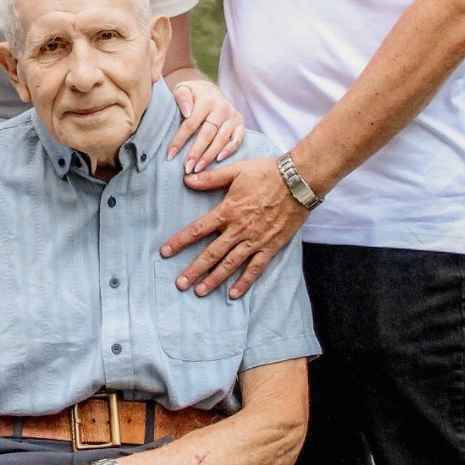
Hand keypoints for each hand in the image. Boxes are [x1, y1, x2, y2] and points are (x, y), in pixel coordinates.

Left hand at [159, 155, 306, 298]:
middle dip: (194, 270)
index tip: (165, 252)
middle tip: (180, 284)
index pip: (198, 229)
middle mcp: (239, 229)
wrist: (300, 181)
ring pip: (230, 264)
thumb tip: (187, 179)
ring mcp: (255, 240)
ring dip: (214, 279)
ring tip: (200, 292)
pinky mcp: (271, 246)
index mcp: (228, 211)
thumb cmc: (267, 173)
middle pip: (211, 253)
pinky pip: (256, 268)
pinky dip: (245, 281)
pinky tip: (234, 293)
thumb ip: (211, 178)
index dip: (180, 241)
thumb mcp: (236, 170)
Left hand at [166, 76, 244, 174]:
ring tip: (198, 168)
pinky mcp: (240, 122)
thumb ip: (182, 97)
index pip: (191, 123)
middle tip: (187, 168)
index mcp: (206, 100)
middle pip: (207, 134)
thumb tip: (187, 112)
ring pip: (221, 139)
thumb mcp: (183, 89)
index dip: (180, 140)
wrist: (209, 89)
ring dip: (210, 156)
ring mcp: (233, 115)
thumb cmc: (192, 93)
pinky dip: (230, 150)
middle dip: (196, 152)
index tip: (170, 155)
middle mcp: (222, 108)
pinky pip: (237, 139)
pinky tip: (219, 160)